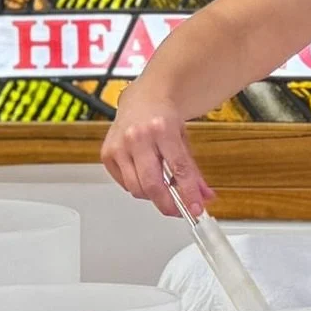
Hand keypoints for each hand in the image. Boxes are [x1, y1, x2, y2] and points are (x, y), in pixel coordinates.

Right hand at [101, 89, 215, 218]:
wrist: (142, 100)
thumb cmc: (163, 118)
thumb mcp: (184, 139)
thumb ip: (193, 170)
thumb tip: (204, 196)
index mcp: (162, 129)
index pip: (178, 168)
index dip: (188, 193)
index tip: (196, 208)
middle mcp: (137, 137)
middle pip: (153, 184)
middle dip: (168, 204)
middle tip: (179, 210)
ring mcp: (119, 146)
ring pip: (136, 188)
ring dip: (153, 197)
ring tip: (164, 191)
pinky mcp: (107, 154)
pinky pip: (125, 184)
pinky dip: (138, 188)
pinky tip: (146, 179)